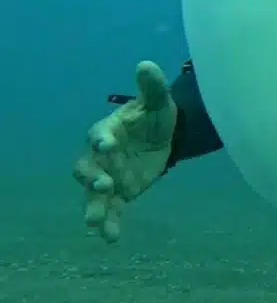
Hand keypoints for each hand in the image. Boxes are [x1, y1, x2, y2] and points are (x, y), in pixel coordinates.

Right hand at [72, 61, 176, 241]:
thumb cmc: (155, 116)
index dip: (100, 140)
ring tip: (94, 223)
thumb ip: (152, 87)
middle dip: (91, 178)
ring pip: (92, 195)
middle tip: (102, 186)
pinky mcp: (120, 193)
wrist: (165, 137)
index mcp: (108, 131)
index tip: (105, 145)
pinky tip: (111, 238)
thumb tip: (146, 64)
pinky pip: (111, 210)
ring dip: (93, 208)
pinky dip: (110, 223)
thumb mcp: (158, 102)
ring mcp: (108, 176)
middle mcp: (101, 156)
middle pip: (86, 168)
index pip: (98, 135)